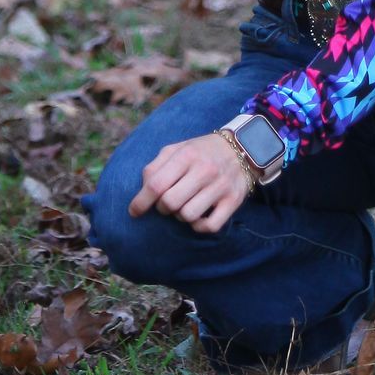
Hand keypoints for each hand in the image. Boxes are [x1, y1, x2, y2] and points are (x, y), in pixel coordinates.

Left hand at [128, 126, 257, 233]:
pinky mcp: (233, 200)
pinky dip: (199, 226)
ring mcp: (220, 186)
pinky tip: (198, 216)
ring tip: (184, 206)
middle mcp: (204, 170)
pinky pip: (209, 226)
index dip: (141, 202)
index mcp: (186, 156)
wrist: (241, 149)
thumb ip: (155, 167)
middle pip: (170, 203)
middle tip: (167, 203)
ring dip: (180, 216)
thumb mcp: (176, 150)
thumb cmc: (200, 153)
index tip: (134, 212)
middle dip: (163, 208)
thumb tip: (143, 192)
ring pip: (188, 216)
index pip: (156, 185)